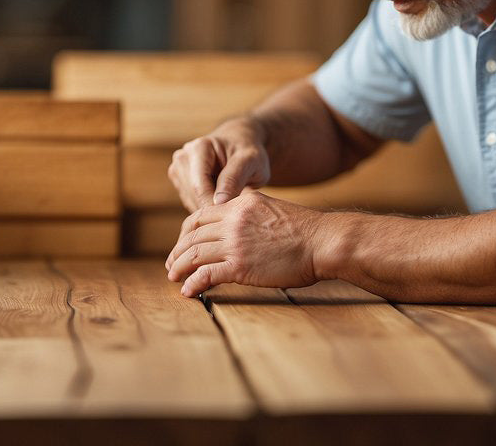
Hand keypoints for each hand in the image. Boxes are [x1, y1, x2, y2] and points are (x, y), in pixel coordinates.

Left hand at [165, 190, 333, 297]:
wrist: (323, 241)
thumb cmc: (305, 231)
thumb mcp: (270, 210)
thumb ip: (249, 216)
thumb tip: (236, 230)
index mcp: (239, 204)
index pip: (200, 215)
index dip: (186, 232)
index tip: (182, 244)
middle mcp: (233, 220)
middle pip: (192, 234)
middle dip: (178, 251)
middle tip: (172, 264)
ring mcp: (235, 243)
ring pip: (194, 253)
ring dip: (180, 267)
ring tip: (174, 278)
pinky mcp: (240, 266)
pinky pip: (206, 274)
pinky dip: (194, 283)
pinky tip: (189, 291)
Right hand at [167, 117, 271, 211]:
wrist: (240, 144)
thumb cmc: (248, 151)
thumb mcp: (250, 161)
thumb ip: (234, 178)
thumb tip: (219, 202)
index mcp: (199, 148)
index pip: (199, 187)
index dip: (214, 206)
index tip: (232, 216)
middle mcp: (183, 158)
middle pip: (193, 195)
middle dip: (214, 208)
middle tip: (235, 210)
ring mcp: (178, 169)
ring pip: (190, 201)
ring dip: (210, 208)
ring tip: (230, 201)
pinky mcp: (179, 181)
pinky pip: (190, 202)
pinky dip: (206, 206)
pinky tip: (222, 200)